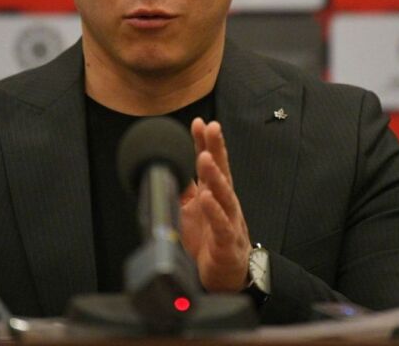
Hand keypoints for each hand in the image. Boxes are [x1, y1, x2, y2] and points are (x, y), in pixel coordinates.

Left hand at [179, 118, 250, 291]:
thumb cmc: (209, 241)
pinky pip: (221, 225)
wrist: (225, 276)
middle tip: (211, 127)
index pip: (211, 163)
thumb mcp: (192, 211)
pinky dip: (214, 211)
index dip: (205, 143)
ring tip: (205, 158)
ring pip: (224, 195)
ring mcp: (228, 221)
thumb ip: (184, 189)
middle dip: (216, 148)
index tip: (199, 122)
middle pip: (222, 171)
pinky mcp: (226, 242)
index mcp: (214, 194)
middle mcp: (224, 203)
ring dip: (215, 176)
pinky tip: (207, 199)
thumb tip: (170, 166)